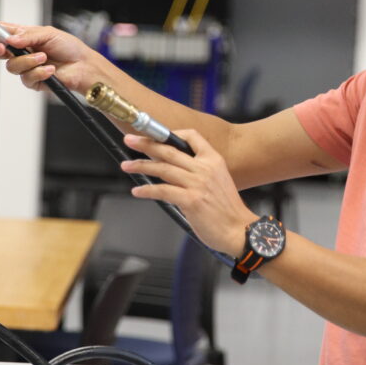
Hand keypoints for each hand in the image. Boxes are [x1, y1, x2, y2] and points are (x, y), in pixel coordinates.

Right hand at [0, 20, 98, 93]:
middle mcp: (21, 52)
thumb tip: (10, 39)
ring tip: (44, 57)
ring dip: (29, 61)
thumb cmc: (69, 47)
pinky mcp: (32, 81)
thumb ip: (28, 36)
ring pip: (12, 66)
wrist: (83, 66)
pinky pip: (27, 78)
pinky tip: (50, 69)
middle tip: (2, 47)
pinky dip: (39, 72)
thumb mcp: (48, 33)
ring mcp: (25, 67)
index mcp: (23, 37)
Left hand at [121, 130, 254, 254]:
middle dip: (146, 143)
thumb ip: (199, 171)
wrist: (239, 230)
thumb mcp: (218, 180)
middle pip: (169, 150)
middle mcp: (205, 168)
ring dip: (141, 165)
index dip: (170, 134)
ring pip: (162, 168)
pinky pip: (162, 191)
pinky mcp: (191, 200)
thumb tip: (172, 169)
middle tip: (130, 140)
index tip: (155, 135)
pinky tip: (137, 190)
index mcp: (214, 160)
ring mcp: (197, 184)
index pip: (191, 136)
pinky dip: (147, 190)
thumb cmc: (227, 210)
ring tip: (126, 165)